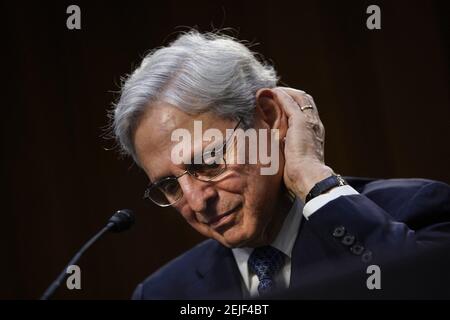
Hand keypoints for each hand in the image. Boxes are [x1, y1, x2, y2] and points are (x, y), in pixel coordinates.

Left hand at [273, 87, 333, 201]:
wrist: (309, 178)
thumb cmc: (300, 176)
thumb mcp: (293, 159)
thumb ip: (287, 151)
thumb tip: (275, 152)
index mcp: (315, 134)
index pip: (307, 112)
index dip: (294, 104)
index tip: (280, 102)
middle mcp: (315, 125)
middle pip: (306, 100)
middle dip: (290, 94)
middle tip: (274, 93)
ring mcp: (309, 122)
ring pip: (300, 98)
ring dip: (285, 92)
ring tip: (271, 90)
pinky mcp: (301, 122)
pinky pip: (291, 103)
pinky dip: (282, 96)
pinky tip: (272, 93)